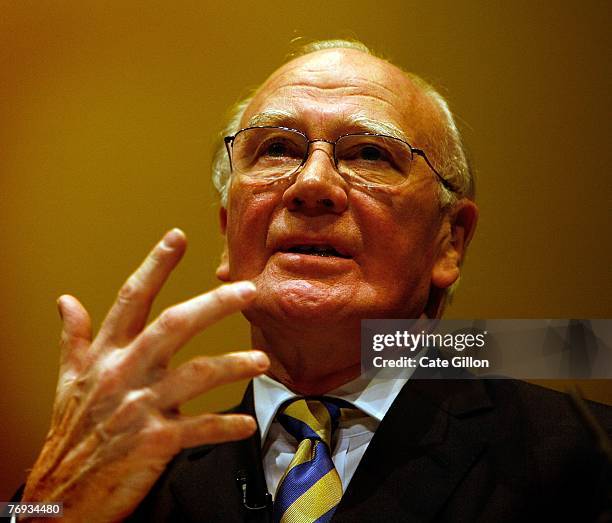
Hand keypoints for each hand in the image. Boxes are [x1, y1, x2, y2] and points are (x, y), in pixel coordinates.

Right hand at [21, 228, 268, 521]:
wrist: (62, 492)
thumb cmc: (71, 431)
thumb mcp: (67, 379)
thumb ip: (73, 337)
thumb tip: (66, 300)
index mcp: (107, 355)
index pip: (132, 299)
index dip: (155, 265)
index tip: (178, 236)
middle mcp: (125, 373)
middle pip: (174, 325)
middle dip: (213, 305)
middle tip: (247, 290)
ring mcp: (141, 407)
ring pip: (195, 374)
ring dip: (233, 365)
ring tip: (261, 361)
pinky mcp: (155, 442)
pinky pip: (198, 428)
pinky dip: (224, 426)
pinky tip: (246, 423)